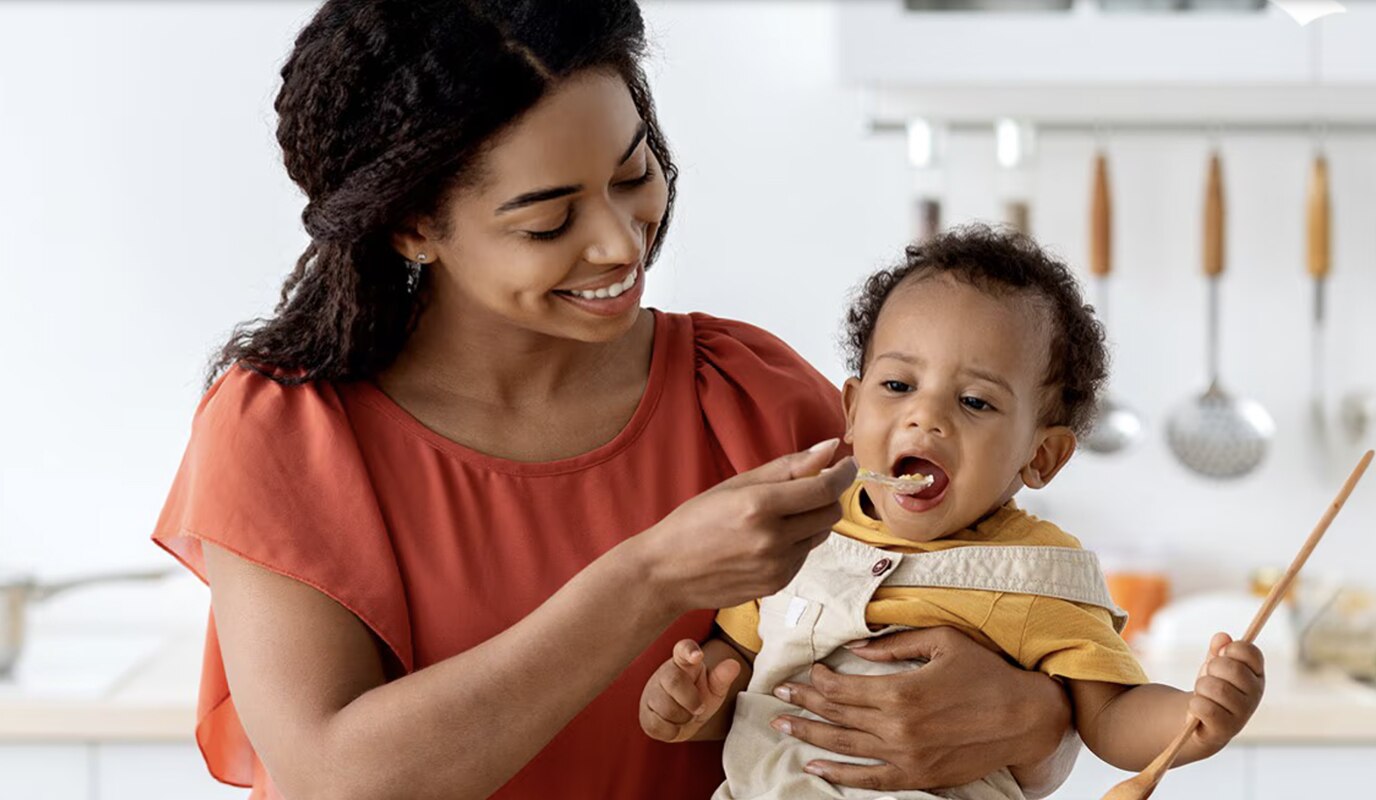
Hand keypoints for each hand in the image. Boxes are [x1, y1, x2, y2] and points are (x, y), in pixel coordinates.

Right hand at [634, 439, 855, 613]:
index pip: (824, 488)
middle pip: (830, 512)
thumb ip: (788, 467)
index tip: (848, 464)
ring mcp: (776, 566)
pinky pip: (804, 556)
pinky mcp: (777, 584)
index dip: (844, 473)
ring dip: (811, 520)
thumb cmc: (695, 521)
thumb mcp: (736, 485)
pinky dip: (796, 543)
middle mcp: (772, 539)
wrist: (666, 572)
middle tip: (809, 487)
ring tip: (777, 516)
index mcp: (758, 506)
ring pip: (820, 535)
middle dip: (827, 496)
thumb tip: (830, 447)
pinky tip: (766, 540)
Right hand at [639, 639, 741, 742]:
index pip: (683, 649)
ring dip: (683, 718)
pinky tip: (675, 725)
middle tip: (700, 708)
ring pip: (665, 707)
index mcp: (684, 662)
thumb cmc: (699, 697)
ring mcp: (652, 692)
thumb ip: (722, 677)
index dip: (689, 651)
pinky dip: (671, 731)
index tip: (698, 656)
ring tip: (686, 715)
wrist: (683, 719)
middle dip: (691, 700)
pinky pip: (656, 725)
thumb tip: (734, 665)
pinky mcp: (645, 713)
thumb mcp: (714, 688)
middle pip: (674, 681)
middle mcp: (665, 673)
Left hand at [768, 627, 1068, 791]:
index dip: (819, 679)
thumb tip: (856, 649)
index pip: (843, 687)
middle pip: (837, 715)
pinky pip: (870, 780)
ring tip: (782, 725)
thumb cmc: (987, 673)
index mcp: (901, 691)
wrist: (1026, 718)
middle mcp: (898, 727)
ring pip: (844, 747)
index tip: (806, 671)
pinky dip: (839, 775)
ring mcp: (906, 756)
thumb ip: (894, 644)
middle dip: (804, 703)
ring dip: (810, 736)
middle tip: (779, 695)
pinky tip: (815, 768)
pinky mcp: (919, 776)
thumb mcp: (942, 641)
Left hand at [1189, 632, 1264, 753]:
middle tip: (1209, 677)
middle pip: (1231, 668)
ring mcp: (1243, 713)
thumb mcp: (1213, 664)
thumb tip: (1222, 637)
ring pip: (1216, 688)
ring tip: (1203, 694)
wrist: (1200, 720)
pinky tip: (1198, 709)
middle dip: (1212, 668)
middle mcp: (1255, 694)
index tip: (1220, 655)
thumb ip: (1217, 649)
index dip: (1231, 649)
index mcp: (1256, 674)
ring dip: (1201, 687)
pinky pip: (1205, 708)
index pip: (1250, 652)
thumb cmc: (1211, 687)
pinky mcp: (1226, 728)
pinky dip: (1195, 705)